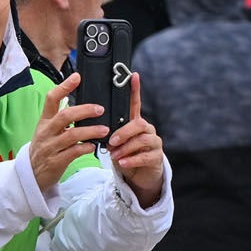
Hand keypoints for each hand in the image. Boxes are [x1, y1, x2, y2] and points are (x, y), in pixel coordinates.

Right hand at [26, 73, 103, 197]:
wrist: (31, 174)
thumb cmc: (45, 149)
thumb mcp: (47, 131)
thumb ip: (62, 120)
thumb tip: (83, 107)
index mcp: (44, 121)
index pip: (51, 99)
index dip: (64, 87)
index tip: (77, 77)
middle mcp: (46, 132)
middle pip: (65, 115)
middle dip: (84, 110)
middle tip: (100, 109)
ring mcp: (50, 147)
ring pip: (71, 135)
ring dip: (90, 131)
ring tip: (104, 130)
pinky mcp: (56, 162)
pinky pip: (72, 152)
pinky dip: (85, 147)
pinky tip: (93, 146)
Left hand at [102, 75, 165, 206]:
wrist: (139, 175)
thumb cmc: (125, 154)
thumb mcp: (116, 142)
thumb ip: (110, 131)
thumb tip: (94, 125)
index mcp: (135, 122)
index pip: (135, 103)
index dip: (135, 89)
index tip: (133, 75)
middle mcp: (147, 129)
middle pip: (139, 124)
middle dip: (124, 132)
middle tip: (112, 140)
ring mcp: (154, 142)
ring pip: (142, 140)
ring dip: (126, 148)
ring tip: (114, 155)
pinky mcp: (157, 157)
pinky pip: (146, 156)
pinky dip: (132, 160)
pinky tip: (123, 163)